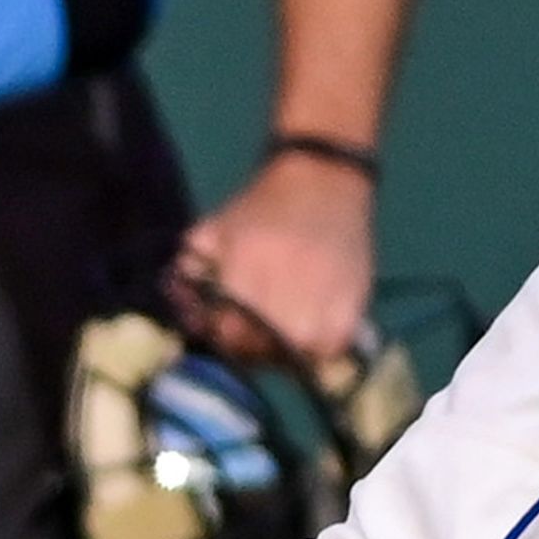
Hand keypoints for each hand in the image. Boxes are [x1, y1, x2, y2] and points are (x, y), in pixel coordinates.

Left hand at [179, 157, 377, 372]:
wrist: (324, 180)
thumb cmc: (262, 207)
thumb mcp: (213, 231)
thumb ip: (188, 274)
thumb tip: (186, 315)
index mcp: (245, 275)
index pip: (227, 336)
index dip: (221, 334)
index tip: (223, 322)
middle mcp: (285, 300)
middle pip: (260, 351)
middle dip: (249, 342)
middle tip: (251, 324)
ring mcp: (323, 309)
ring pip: (295, 358)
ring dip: (284, 348)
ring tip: (280, 323)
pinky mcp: (353, 311)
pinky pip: (328, 350)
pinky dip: (317, 345)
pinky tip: (309, 323)